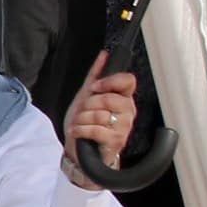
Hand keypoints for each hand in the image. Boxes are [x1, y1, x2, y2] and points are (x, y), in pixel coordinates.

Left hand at [60, 61, 141, 187]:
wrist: (80, 151)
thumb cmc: (86, 124)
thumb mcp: (87, 96)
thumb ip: (96, 75)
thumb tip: (104, 55)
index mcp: (123, 98)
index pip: (128, 80)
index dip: (109, 81)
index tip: (95, 87)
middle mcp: (127, 112)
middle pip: (108, 97)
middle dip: (87, 105)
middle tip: (83, 112)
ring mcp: (123, 127)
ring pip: (99, 114)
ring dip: (82, 119)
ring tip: (79, 123)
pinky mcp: (116, 141)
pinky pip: (96, 129)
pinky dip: (81, 130)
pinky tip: (78, 132)